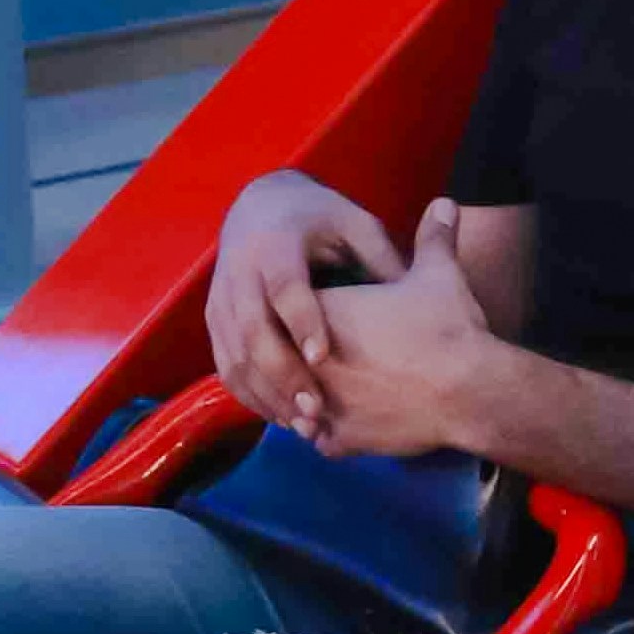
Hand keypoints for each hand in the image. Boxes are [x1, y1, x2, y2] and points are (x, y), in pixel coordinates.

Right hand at [209, 171, 405, 427]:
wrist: (260, 207)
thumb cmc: (320, 218)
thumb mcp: (355, 224)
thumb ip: (382, 257)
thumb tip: (418, 295)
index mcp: (276, 243)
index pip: (284, 286)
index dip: (302, 321)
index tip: (324, 357)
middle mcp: (240, 272)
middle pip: (253, 330)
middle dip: (283, 373)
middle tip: (317, 410)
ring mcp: (221, 300)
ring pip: (235, 355)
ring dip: (267, 394)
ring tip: (305, 426)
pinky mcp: (215, 322)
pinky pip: (226, 366)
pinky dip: (252, 395)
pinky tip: (284, 417)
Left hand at [303, 199, 498, 457]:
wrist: (468, 390)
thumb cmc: (447, 330)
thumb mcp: (439, 276)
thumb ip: (434, 238)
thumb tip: (445, 202)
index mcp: (324, 313)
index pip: (290, 309)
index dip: (310, 313)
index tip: (335, 314)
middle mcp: (309, 361)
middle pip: (284, 359)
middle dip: (299, 358)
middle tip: (328, 358)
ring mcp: (320, 404)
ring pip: (293, 405)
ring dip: (306, 400)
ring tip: (329, 394)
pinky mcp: (338, 440)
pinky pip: (318, 441)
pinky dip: (329, 434)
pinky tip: (345, 425)